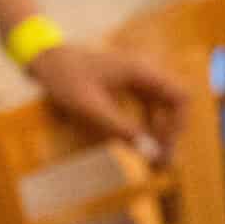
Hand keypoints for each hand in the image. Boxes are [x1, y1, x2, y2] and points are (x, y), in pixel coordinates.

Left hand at [25, 41, 187, 159]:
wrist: (45, 59)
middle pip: (173, 104)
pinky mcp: (124, 84)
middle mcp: (143, 72)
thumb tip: (150, 152)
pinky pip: (146, 105)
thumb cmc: (64, 78)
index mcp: (141, 72)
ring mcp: (135, 77)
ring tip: (154, 160)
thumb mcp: (90, 107)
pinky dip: (147, 124)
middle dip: (170, 133)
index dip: (177, 125)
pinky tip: (139, 143)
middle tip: (160, 163)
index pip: (179, 98)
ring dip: (160, 131)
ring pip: (161, 106)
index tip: (162, 147)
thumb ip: (120, 128)